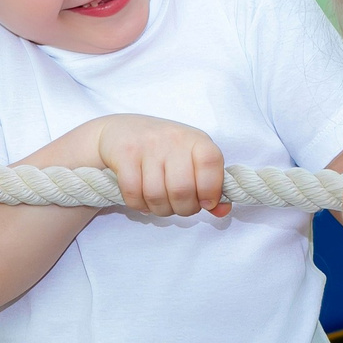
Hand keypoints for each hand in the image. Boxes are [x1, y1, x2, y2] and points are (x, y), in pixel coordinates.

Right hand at [92, 115, 228, 216]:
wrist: (119, 131)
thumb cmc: (162, 150)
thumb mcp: (190, 160)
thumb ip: (209, 186)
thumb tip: (222, 211)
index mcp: (196, 139)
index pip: (211, 163)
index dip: (211, 189)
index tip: (206, 202)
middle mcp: (173, 138)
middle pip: (182, 189)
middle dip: (182, 209)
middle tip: (179, 206)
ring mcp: (147, 145)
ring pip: (156, 195)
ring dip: (159, 209)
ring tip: (160, 204)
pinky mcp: (124, 154)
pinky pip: (133, 193)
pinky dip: (138, 205)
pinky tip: (142, 199)